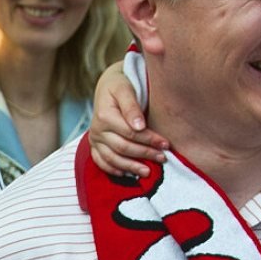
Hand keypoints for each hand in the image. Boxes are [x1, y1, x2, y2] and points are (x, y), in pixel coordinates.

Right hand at [88, 60, 168, 178]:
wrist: (108, 86)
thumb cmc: (121, 84)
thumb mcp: (125, 88)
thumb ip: (132, 106)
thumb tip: (139, 126)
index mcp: (104, 115)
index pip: (129, 133)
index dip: (148, 140)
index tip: (165, 144)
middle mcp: (97, 130)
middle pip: (123, 147)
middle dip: (144, 154)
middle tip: (162, 158)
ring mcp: (94, 139)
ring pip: (112, 158)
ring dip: (131, 167)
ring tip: (147, 172)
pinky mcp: (94, 146)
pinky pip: (101, 162)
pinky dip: (113, 170)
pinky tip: (127, 174)